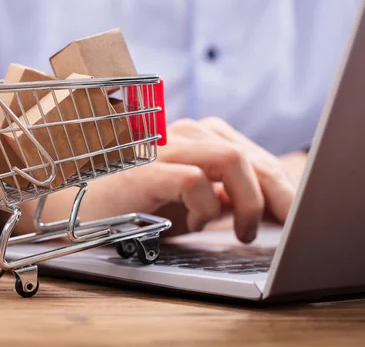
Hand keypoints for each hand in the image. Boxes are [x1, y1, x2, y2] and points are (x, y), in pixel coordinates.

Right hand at [14, 117, 304, 242]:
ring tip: (244, 230)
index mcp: (190, 136)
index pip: (247, 151)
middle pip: (245, 154)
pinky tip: (199, 221)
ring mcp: (159, 148)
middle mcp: (177, 134)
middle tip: (287, 223)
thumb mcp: (183, 201)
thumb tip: (258, 203)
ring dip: (248, 199)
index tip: (293, 209)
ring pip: (228, 158)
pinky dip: (206, 205)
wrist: (71, 205)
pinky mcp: (142, 170)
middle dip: (277, 191)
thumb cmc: (128, 202)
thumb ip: (218, 194)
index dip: (278, 180)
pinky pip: (192, 179)